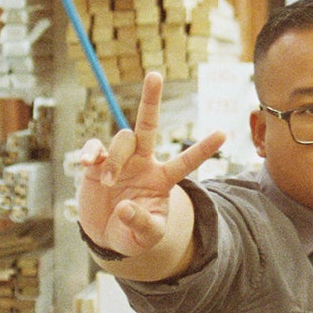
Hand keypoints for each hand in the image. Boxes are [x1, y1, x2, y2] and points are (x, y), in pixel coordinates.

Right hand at [77, 72, 224, 257]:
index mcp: (161, 179)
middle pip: (147, 124)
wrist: (106, 235)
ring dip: (116, 159)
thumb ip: (142, 224)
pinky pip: (95, 147)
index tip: (224, 133)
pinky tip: (88, 164)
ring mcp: (120, 160)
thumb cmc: (133, 235)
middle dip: (150, 100)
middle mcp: (143, 163)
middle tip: (155, 74)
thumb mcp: (145, 238)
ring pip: (121, 140)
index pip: (186, 162)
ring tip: (108, 183)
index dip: (203, 149)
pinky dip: (91, 152)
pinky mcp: (97, 163)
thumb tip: (125, 208)